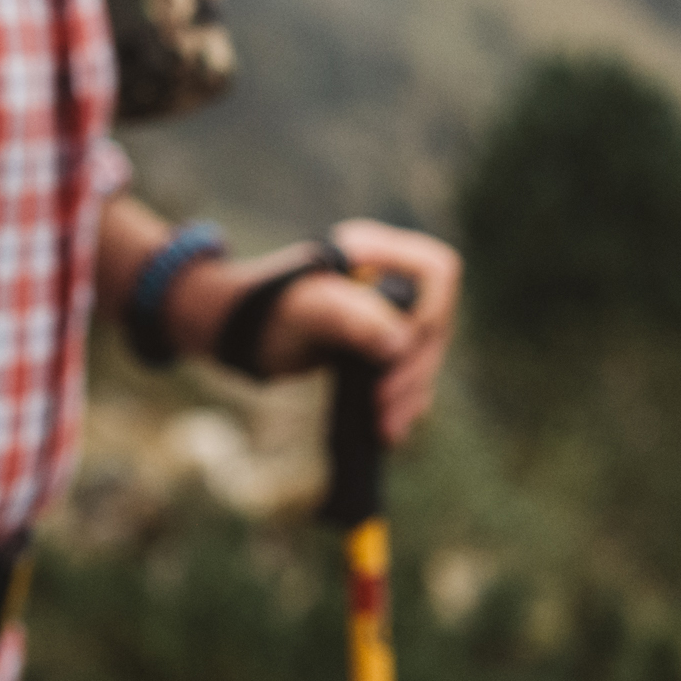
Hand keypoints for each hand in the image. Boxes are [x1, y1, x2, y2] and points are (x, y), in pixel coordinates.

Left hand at [169, 221, 460, 446]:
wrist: (242, 330)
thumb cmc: (266, 309)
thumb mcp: (305, 310)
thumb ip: (349, 316)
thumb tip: (400, 343)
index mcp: (377, 251)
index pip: (438, 273)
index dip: (430, 313)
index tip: (398, 349)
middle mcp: (392, 277)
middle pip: (435, 324)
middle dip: (415, 369)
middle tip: (383, 407)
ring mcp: (392, 312)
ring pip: (426, 355)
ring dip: (411, 393)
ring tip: (386, 429)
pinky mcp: (385, 344)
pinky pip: (410, 373)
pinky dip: (404, 401)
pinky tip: (390, 429)